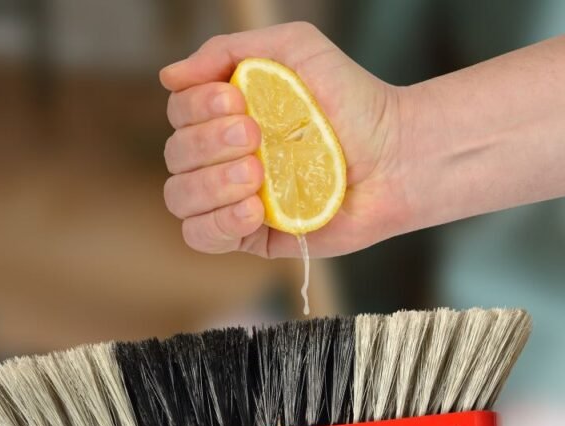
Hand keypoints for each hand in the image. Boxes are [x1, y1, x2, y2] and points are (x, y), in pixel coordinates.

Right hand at [160, 22, 404, 257]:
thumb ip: (228, 50)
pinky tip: (255, 208)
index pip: (178, 113)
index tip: (237, 101)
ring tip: (258, 173)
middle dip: (210, 144)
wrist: (396, 155)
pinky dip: (219, 221)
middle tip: (257, 135)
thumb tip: (168, 76)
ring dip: (212, 183)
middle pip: (175, 156)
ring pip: (179, 198)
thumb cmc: (351, 99)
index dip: (196, 108)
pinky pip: (201, 236)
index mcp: (224, 115)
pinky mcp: (249, 236)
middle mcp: (220, 157)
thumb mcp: (293, 50)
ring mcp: (232, 199)